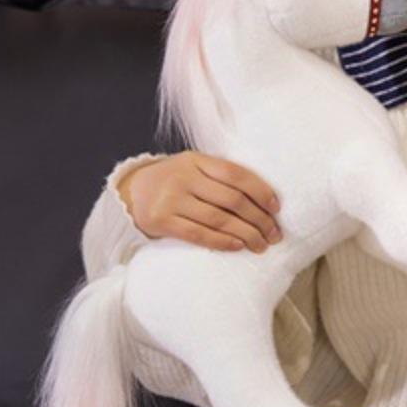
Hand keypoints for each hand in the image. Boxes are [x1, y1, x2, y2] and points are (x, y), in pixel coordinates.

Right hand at [118, 150, 281, 251]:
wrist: (130, 192)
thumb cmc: (174, 180)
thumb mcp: (193, 167)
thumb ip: (220, 176)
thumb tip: (264, 199)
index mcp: (196, 160)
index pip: (236, 174)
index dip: (261, 191)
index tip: (276, 208)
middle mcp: (184, 178)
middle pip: (232, 200)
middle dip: (259, 219)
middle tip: (274, 234)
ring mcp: (171, 199)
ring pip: (219, 220)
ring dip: (246, 234)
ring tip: (261, 244)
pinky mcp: (162, 221)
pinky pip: (199, 235)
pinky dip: (223, 242)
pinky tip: (238, 246)